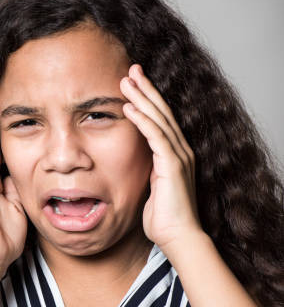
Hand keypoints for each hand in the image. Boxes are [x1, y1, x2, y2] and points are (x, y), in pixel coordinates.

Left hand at [120, 64, 202, 249]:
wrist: (178, 237)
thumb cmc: (162, 216)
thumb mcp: (150, 186)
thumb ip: (145, 169)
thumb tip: (132, 161)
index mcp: (174, 153)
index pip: (160, 118)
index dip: (147, 98)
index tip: (132, 82)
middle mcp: (180, 150)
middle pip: (161, 111)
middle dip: (145, 88)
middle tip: (131, 68)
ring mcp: (178, 156)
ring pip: (158, 118)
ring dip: (141, 97)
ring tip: (125, 80)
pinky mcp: (173, 165)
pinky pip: (156, 136)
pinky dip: (142, 120)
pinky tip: (129, 106)